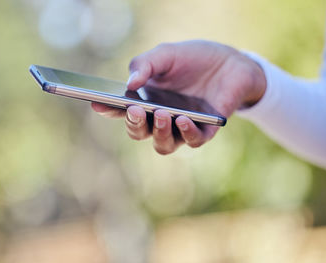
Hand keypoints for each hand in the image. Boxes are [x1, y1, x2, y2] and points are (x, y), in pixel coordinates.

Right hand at [92, 40, 265, 154]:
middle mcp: (160, 118)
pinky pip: (193, 141)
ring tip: (162, 114)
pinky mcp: (205, 130)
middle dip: (134, 124)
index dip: (108, 109)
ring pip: (163, 144)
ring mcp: (181, 127)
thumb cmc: (192, 59)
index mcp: (145, 101)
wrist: (229, 61)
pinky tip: (183, 119)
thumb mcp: (165, 54)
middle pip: (139, 132)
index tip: (97, 102)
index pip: (122, 110)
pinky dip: (187, 132)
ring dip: (159, 132)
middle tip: (135, 110)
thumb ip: (145, 65)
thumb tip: (130, 85)